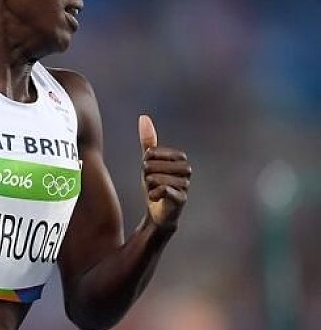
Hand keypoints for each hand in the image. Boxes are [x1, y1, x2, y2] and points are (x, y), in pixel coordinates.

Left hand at [139, 115, 190, 229]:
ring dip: (149, 187)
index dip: (145, 163)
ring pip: (154, 179)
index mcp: (180, 158)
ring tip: (155, 191)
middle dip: (146, 176)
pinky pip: (162, 190)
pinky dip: (153, 194)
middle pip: (151, 165)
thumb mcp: (149, 162)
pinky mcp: (181, 199)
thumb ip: (148, 142)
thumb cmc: (155, 185)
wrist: (157, 212)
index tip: (151, 172)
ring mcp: (185, 185)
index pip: (151, 153)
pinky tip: (154, 198)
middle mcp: (186, 170)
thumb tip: (144, 117)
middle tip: (152, 184)